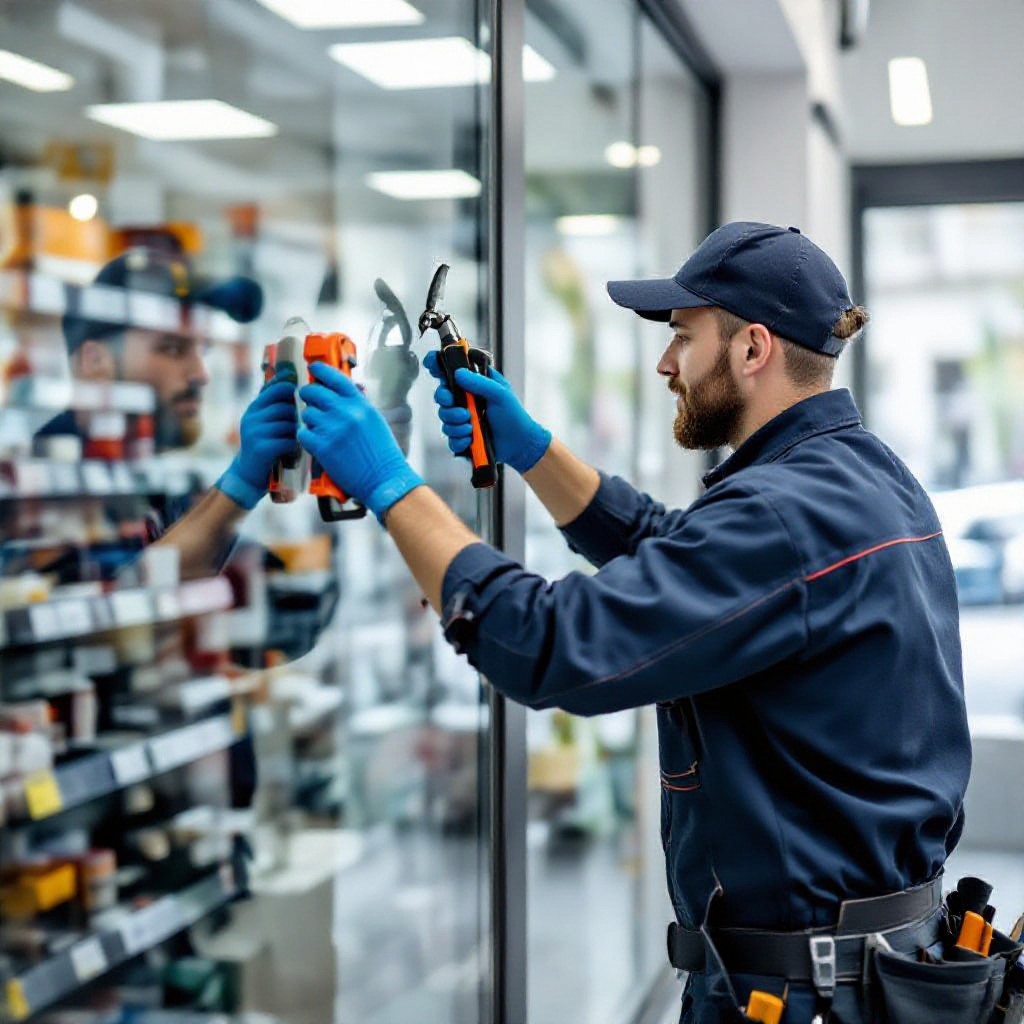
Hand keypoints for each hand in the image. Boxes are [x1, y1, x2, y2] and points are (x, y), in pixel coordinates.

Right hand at [216, 371, 297, 509]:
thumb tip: (294, 381)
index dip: (294, 389)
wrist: (248, 473)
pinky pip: (288, 441)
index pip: (276, 388)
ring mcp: (255, 432)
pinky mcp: (262, 448)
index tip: (305, 396)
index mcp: (255, 408)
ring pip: (288, 424)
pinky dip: (296, 446)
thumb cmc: (265, 444)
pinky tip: (296, 450)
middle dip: (299, 416)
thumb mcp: (265, 421)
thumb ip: (276, 405)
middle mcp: (252, 417)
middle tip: (304, 425)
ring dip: (298, 432)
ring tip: (300, 438)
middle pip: (285, 407)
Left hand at [298, 362, 422, 522]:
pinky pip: (303, 433)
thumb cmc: (382, 454)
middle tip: (309, 401)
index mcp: (360, 404)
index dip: (321, 371)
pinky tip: (316, 442)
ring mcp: (333, 429)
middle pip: (314, 392)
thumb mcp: (374, 421)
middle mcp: (346, 413)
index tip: (313, 369)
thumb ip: (357, 406)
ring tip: (320, 430)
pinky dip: (306, 437)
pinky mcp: (322, 447)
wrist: (384, 478)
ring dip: (310, 421)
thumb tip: (338, 395)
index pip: (335, 378)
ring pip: (306, 414)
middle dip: (308, 396)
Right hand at [422, 351, 550, 473]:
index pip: (450, 371)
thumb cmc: (514, 416)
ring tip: (471, 427)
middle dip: (446, 402)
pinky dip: (459, 439)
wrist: (519, 444)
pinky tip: (470, 439)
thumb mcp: (500, 393)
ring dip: (456, 423)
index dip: (438, 366)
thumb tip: (459, 374)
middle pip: (441, 395)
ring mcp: (461, 418)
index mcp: (473, 384)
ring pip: (444, 418)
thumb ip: (479, 382)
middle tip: (461, 408)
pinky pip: (449, 438)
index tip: (433, 368)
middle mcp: (465, 400)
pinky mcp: (461, 436)